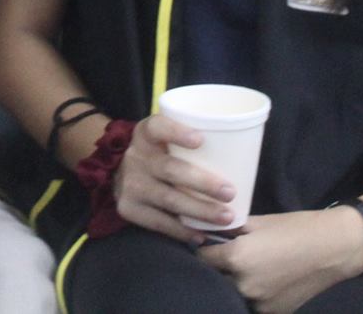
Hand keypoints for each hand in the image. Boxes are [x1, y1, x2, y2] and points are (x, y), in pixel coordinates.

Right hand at [111, 113, 235, 240]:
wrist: (120, 175)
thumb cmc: (159, 155)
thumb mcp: (164, 139)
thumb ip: (190, 142)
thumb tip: (243, 150)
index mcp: (145, 134)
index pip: (157, 127)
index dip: (177, 132)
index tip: (200, 140)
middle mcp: (135, 157)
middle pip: (170, 169)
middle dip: (203, 183)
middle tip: (230, 192)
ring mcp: (130, 185)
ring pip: (168, 199)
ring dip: (200, 210)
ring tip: (226, 217)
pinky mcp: (129, 209)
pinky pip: (159, 223)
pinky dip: (182, 230)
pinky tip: (202, 234)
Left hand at [196, 208, 362, 313]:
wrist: (335, 248)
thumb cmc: (296, 228)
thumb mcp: (257, 222)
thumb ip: (230, 230)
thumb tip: (207, 230)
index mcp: (237, 258)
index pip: (203, 257)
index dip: (203, 248)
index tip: (207, 244)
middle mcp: (243, 285)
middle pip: (216, 277)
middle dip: (218, 267)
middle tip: (227, 256)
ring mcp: (259, 303)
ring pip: (233, 292)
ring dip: (234, 282)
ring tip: (248, 268)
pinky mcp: (273, 312)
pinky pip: (253, 303)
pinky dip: (253, 293)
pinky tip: (263, 280)